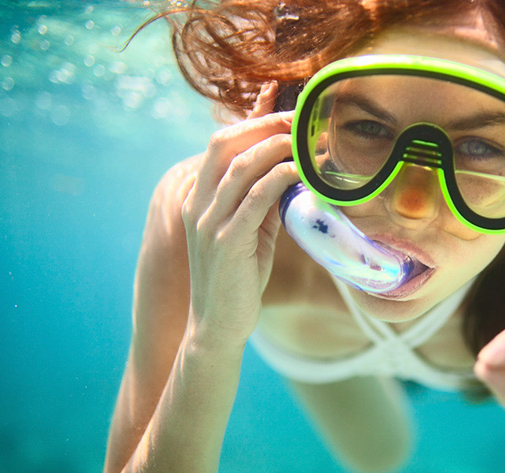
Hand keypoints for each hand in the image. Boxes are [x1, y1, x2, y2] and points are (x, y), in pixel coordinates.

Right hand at [181, 82, 298, 343]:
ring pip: (241, 166)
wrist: (218, 327)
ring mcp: (208, 222)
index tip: (289, 113)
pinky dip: (279, 178)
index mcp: (199, 197)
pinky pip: (255, 199)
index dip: (254, 122)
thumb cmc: (238, 279)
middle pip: (226, 142)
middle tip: (302, 119)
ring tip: (307, 140)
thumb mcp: (251, 232)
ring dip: (278, 146)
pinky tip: (301, 171)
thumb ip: (263, 202)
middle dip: (265, 124)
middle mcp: (197, 203)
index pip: (222, 144)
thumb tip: (293, 172)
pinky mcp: (226, 242)